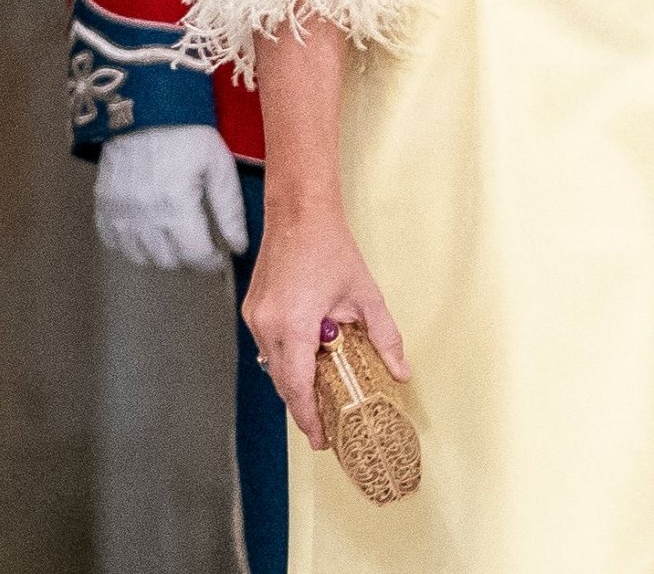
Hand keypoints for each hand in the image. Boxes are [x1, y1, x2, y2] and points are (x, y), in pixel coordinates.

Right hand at [94, 123, 249, 271]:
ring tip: (175, 238)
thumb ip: (229, 209)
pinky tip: (147, 231)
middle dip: (188, 258)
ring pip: (140, 258)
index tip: (220, 256)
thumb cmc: (188, 131)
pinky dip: (131, 244)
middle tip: (199, 243)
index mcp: (176, 204)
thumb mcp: (219, 164)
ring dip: (161, 255)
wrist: (146, 105)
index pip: (195, 256)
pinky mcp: (102, 204)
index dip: (211, 262)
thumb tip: (239, 247)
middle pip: (167, 262)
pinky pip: (113, 242)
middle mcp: (144, 214)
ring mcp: (119, 212)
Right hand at [244, 202, 409, 449]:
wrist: (299, 213)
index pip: (298, 387)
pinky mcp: (252, 310)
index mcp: (295, 325)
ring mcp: (255, 318)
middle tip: (324, 426)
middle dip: (303, 406)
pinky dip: (286, 358)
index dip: (309, 418)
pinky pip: (267, 346)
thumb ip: (385, 337)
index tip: (322, 440)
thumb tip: (402, 372)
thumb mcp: (366, 295)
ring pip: (273, 365)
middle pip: (283, 382)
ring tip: (319, 396)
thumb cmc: (332, 248)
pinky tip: (306, 360)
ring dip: (294, 381)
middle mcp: (268, 325)